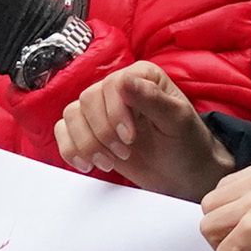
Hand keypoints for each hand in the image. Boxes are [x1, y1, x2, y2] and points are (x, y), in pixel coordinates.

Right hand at [58, 60, 232, 198]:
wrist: (183, 174)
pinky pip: (63, 131)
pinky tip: (88, 165)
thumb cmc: (187, 144)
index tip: (130, 138)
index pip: (112, 85)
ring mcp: (101, 110)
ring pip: (72, 115)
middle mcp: (118, 88)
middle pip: (87, 100)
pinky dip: (70, 149)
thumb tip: (125, 80)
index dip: (115, 113)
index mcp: (142, 76)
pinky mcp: (90, 131)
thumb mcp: (177, 122)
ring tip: (109, 163)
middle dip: (102, 133)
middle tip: (124, 154)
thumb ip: (153, 100)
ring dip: (86, 143)